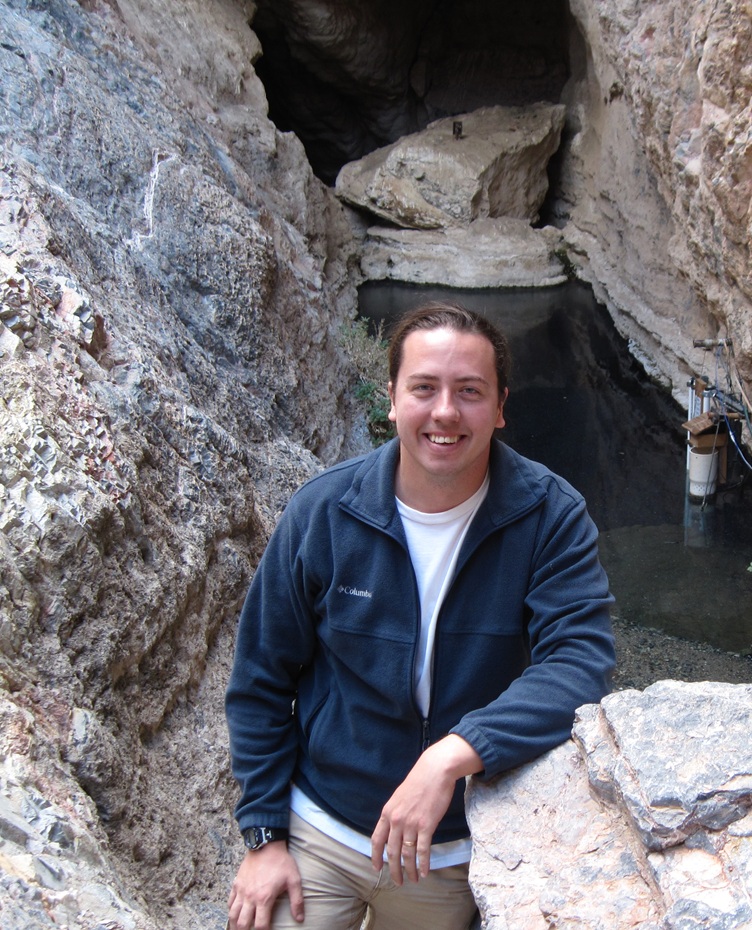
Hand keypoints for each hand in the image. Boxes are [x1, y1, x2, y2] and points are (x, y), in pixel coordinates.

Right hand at [227, 842, 303, 929]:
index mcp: (264, 898)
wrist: (266, 844)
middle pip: (243, 923)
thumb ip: (297, 901)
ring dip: (235, 924)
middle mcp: (250, 897)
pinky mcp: (236, 883)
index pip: (260, 925)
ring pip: (232, 914)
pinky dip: (231, 909)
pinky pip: (229, 900)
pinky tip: (235, 912)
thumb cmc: (281, 862)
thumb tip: (300, 919)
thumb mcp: (294, 880)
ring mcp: (241, 890)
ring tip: (240, 928)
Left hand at [370, 735, 482, 884]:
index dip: (375, 856)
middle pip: (391, 851)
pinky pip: (422, 850)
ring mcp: (410, 823)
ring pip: (407, 854)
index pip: (377, 839)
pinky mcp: (426, 825)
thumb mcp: (399, 797)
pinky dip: (422, 864)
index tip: (377, 868)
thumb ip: (395, 813)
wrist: (434, 770)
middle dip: (394, 869)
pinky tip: (424, 872)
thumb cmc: (419, 781)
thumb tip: (395, 829)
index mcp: (388, 812)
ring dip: (409, 870)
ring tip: (413, 879)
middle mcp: (396, 820)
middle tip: (398, 881)